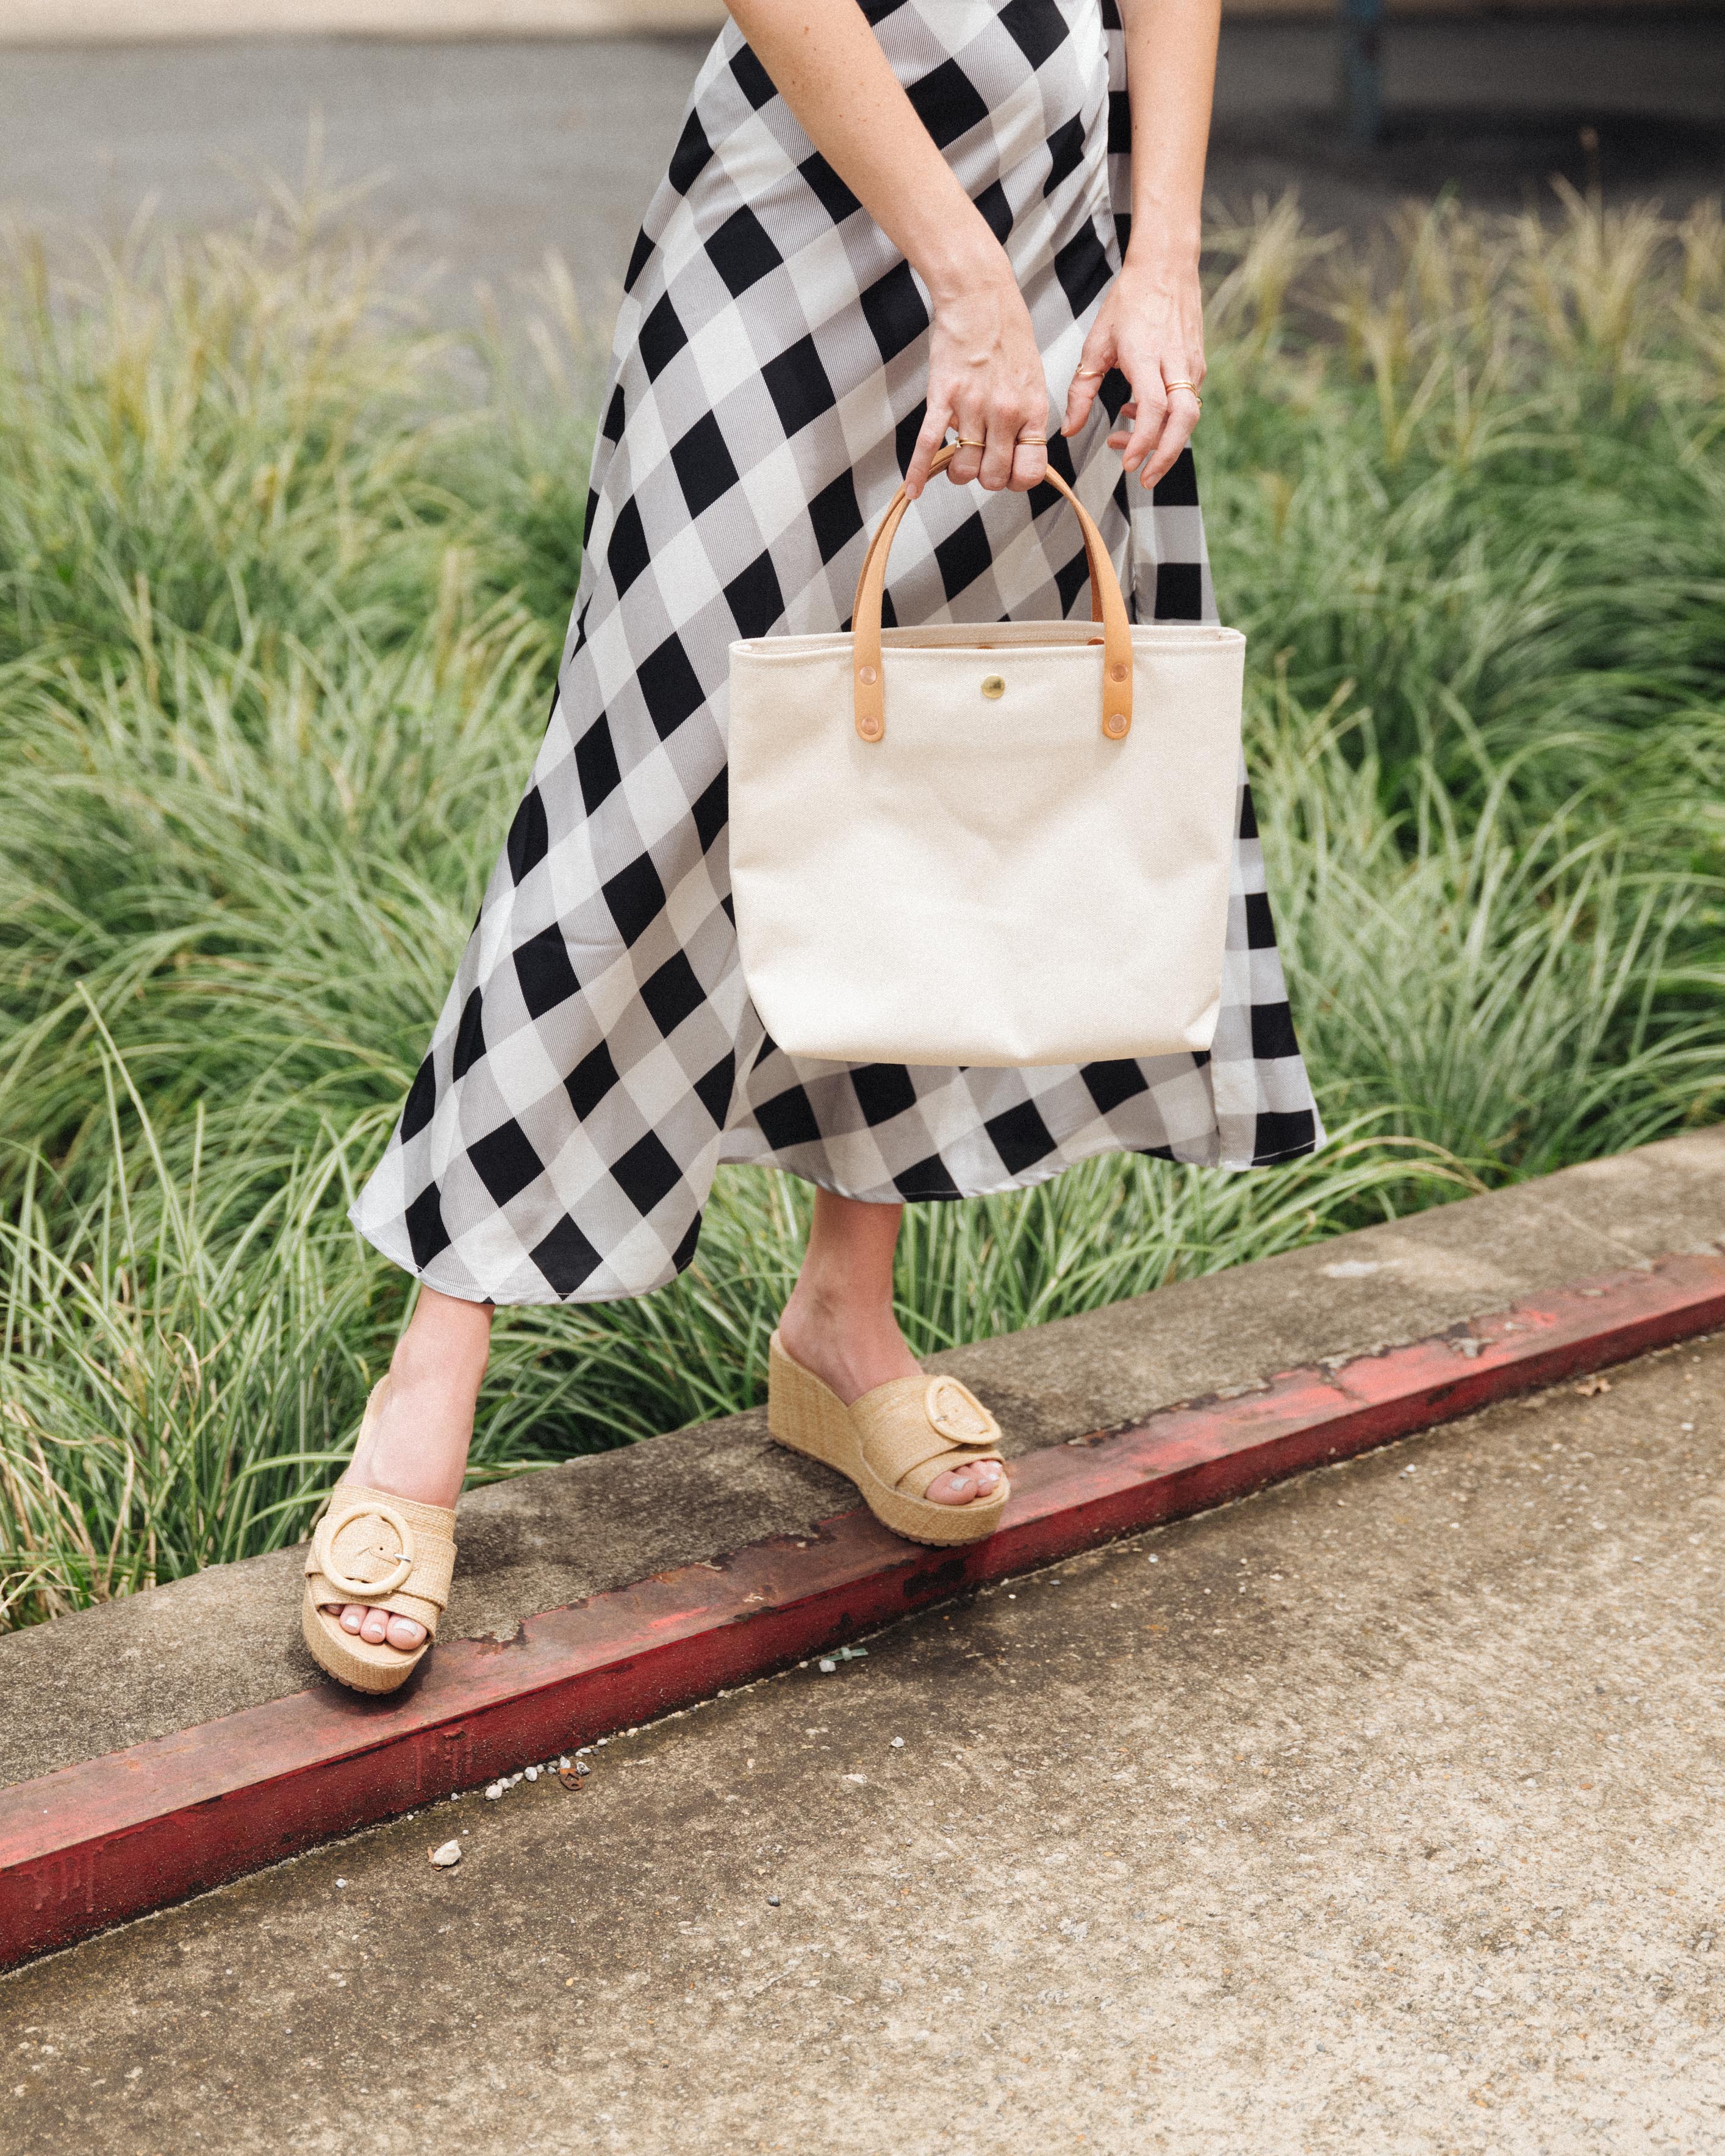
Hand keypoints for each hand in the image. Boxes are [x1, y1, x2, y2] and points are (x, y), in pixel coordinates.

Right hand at [905, 261, 1052, 498]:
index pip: (1030, 471)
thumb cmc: (1007, 334)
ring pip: (964, 468)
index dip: (1017, 480)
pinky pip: (928, 445)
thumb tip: (1016, 450)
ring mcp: (973, 406)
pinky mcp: (943, 397)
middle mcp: (1005, 412)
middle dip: (984, 477)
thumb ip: (1026, 418)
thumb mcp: (1031, 379)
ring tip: (957, 457)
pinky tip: (914, 490)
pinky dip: (918, 472)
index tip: (1008, 473)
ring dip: (958, 471)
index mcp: (1031, 409)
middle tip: (979, 461)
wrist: (979, 297)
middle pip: (994, 477)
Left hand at [1060, 257, 1204, 489]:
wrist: (1166, 268)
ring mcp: (1191, 365)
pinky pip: (1186, 403)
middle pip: (1183, 420)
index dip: (1143, 440)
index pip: (1154, 408)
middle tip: (1145, 479)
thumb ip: (1081, 390)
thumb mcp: (1096, 344)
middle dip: (1166, 455)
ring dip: (1163, 441)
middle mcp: (1175, 362)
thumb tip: (1070, 430)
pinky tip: (1137, 414)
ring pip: (1188, 416)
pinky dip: (1165, 420)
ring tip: (1131, 449)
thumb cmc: (1128, 303)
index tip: (1129, 463)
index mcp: (1146, 355)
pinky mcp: (1197, 367)